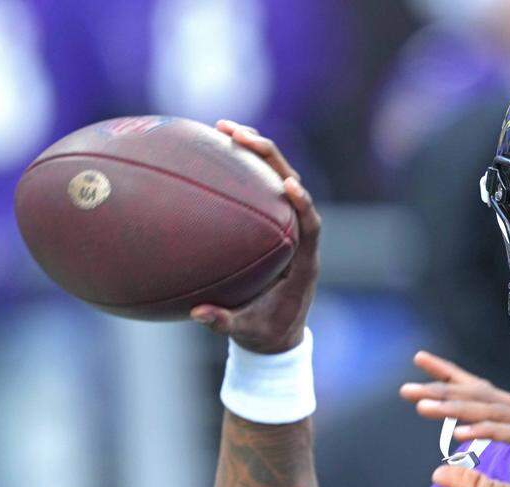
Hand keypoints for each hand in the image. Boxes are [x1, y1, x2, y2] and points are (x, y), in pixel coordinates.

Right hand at [190, 120, 320, 353]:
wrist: (277, 336)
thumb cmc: (265, 334)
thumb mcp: (246, 331)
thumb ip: (225, 323)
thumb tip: (198, 315)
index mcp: (303, 265)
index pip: (311, 228)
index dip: (303, 205)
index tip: (288, 185)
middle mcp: (299, 240)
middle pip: (293, 189)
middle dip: (271, 158)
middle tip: (240, 134)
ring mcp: (286, 229)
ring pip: (278, 181)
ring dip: (256, 153)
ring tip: (225, 128)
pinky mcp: (271, 224)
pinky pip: (260, 190)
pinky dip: (242, 169)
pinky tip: (214, 149)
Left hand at [399, 352, 509, 486]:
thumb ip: (477, 485)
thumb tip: (438, 473)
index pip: (482, 394)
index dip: (451, 378)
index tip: (421, 365)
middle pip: (482, 397)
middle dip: (443, 391)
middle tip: (408, 389)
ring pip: (495, 410)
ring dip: (458, 408)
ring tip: (425, 406)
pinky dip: (489, 430)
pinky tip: (463, 431)